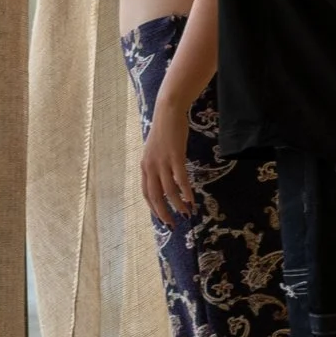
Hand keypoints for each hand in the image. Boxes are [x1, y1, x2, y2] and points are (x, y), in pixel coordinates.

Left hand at [139, 109, 195, 226]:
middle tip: (172, 225)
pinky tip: (191, 199)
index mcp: (144, 166)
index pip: (146, 193)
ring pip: (169, 190)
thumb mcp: (155, 151)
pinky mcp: (175, 156)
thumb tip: (165, 183)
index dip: (154, 208)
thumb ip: (157, 167)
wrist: (168, 111)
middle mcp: (150, 166)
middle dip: (163, 213)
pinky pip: (180, 178)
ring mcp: (162, 161)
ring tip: (187, 213)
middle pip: (155, 196)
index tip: (162, 219)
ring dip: (178, 204)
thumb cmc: (164, 131)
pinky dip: (185, 191)